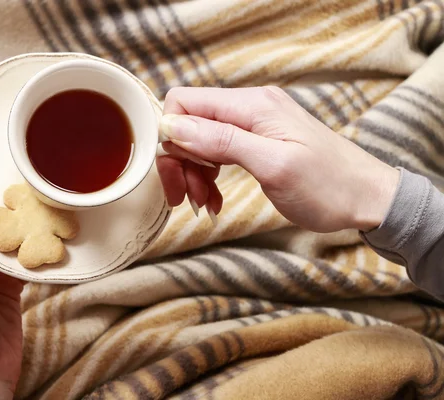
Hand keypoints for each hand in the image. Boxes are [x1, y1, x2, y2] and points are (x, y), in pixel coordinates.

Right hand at [157, 86, 399, 232]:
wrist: (366, 199)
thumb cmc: (329, 186)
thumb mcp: (273, 165)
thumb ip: (222, 141)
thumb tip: (174, 126)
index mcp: (252, 106)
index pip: (184, 102)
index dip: (170, 137)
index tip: (178, 173)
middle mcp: (250, 108)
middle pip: (188, 124)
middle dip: (180, 162)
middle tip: (186, 197)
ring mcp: (253, 124)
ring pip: (199, 141)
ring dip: (193, 173)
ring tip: (205, 202)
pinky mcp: (257, 141)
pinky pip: (216, 153)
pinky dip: (208, 176)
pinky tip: (214, 198)